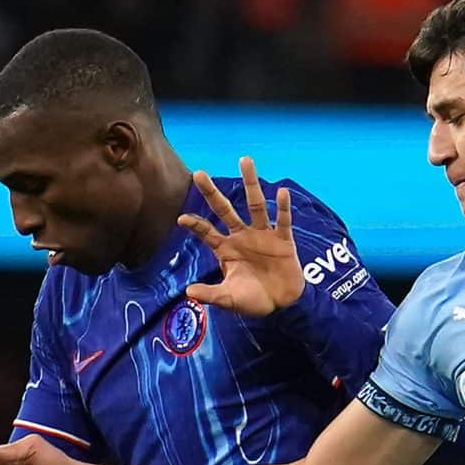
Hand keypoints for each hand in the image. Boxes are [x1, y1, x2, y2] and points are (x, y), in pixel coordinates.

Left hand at [179, 156, 303, 315]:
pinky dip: (282, 208)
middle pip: (224, 210)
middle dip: (212, 193)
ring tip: (244, 160)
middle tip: (199, 173)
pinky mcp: (282, 239)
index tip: (181, 219)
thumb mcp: (229, 299)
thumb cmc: (254, 300)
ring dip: (250, 183)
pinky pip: (282, 221)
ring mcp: (262, 235)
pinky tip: (282, 192)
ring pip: (255, 205)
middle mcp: (242, 236)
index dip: (196, 225)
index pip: (207, 232)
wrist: (283, 305)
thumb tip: (188, 292)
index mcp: (226, 249)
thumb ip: (211, 294)